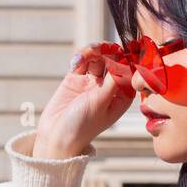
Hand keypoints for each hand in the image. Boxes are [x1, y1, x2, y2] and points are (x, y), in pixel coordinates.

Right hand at [33, 43, 135, 157]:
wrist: (56, 137)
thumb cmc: (82, 126)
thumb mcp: (101, 102)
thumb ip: (113, 80)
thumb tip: (126, 59)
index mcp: (122, 96)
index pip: (129, 69)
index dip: (126, 56)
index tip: (122, 49)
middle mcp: (110, 87)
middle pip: (114, 59)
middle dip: (106, 51)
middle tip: (97, 50)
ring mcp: (93, 82)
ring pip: (97, 56)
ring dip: (91, 51)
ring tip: (81, 57)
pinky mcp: (76, 78)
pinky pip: (82, 60)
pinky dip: (80, 57)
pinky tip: (74, 64)